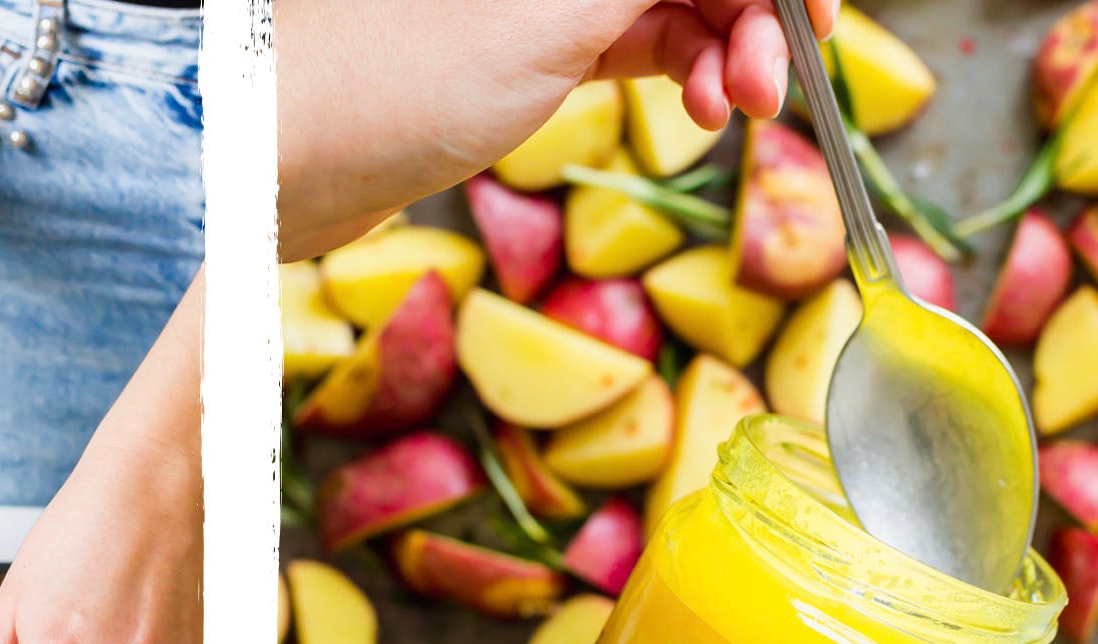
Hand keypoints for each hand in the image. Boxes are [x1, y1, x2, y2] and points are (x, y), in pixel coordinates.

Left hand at [280, 0, 837, 256]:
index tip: (817, 12)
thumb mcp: (563, 10)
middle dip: (757, 2)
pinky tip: (709, 108)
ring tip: (742, 107)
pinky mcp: (528, 37)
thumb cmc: (392, 80)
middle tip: (785, 72)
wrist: (281, 173)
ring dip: (732, 42)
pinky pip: (642, 33)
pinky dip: (688, 66)